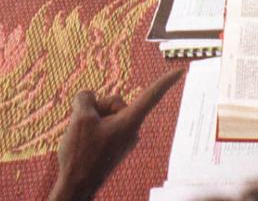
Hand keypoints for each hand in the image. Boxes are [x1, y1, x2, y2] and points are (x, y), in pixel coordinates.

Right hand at [49, 68, 182, 200]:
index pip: (151, 96)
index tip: (181, 71)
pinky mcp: (114, 145)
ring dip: (91, 120)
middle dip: (97, 108)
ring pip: (104, 114)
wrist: (75, 187)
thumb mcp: (79, 119)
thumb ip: (85, 99)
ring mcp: (123, 138)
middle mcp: (132, 130)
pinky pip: (101, 126)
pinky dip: (90, 129)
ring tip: (82, 140)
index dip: (165, 81)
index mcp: (131, 122)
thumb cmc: (80, 155)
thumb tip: (88, 97)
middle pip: (113, 101)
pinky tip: (82, 145)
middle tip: (85, 129)